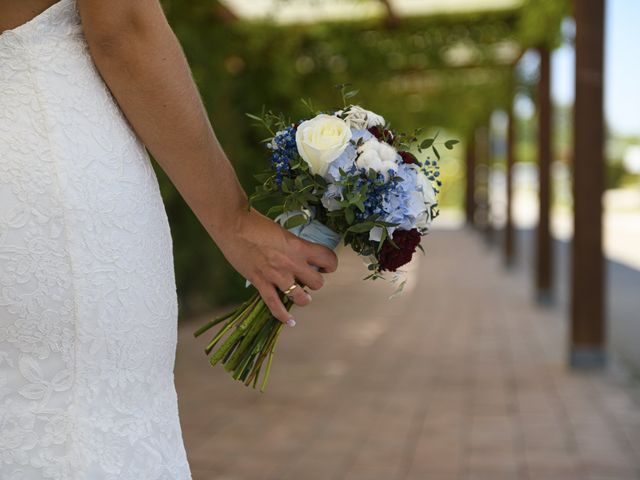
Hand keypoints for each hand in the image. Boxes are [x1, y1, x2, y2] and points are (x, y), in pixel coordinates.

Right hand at [216, 208, 337, 324]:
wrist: (233, 225)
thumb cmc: (256, 223)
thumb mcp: (282, 232)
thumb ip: (292, 246)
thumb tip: (298, 255)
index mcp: (299, 246)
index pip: (327, 259)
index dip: (329, 264)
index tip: (324, 266)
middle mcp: (292, 263)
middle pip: (318, 282)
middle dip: (315, 282)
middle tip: (307, 279)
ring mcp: (276, 275)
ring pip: (301, 297)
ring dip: (303, 298)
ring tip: (301, 296)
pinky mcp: (260, 283)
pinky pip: (275, 305)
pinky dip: (283, 316)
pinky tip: (289, 321)